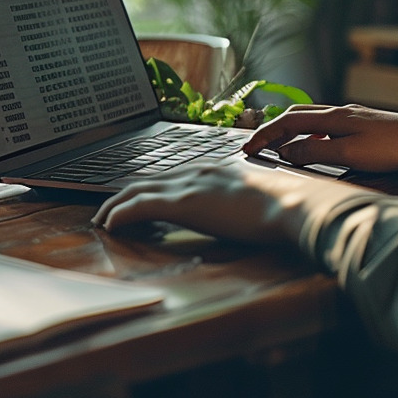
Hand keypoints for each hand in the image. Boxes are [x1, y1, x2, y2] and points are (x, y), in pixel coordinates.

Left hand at [91, 160, 351, 244]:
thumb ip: (241, 203)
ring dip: (114, 206)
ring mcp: (188, 185)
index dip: (146, 190)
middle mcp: (195, 171)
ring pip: (136, 191)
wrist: (296, 205)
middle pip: (145, 181)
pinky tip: (110, 227)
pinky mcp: (184, 203)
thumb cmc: (287, 208)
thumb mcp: (257, 202)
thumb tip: (242, 215)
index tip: (134, 202)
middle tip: (106, 212)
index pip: (167, 177)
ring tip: (101, 221)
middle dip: (122, 197)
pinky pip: (139, 207)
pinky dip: (120, 215)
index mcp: (211, 170)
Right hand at [243, 104, 397, 172]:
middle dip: (273, 129)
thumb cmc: (393, 148)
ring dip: (291, 131)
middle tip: (258, 146)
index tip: (247, 149)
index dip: (264, 135)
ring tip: (281, 147)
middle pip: (295, 116)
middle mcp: (338, 112)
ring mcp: (352, 117)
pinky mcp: (364, 124)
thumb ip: (314, 153)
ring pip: (311, 119)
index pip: (287, 123)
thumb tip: (286, 153)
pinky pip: (326, 125)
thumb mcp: (349, 155)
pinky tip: (317, 146)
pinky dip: (310, 134)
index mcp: (331, 118)